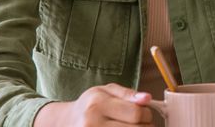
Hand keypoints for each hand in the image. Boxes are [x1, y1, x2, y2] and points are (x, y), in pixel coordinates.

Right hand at [35, 83, 152, 125]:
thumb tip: (147, 98)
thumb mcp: (106, 91)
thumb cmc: (90, 104)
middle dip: (145, 126)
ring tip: (132, 126)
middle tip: (141, 122)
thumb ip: (128, 93)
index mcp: (97, 104)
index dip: (146, 113)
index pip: (136, 113)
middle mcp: (92, 123)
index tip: (144, 112)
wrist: (67, 121)